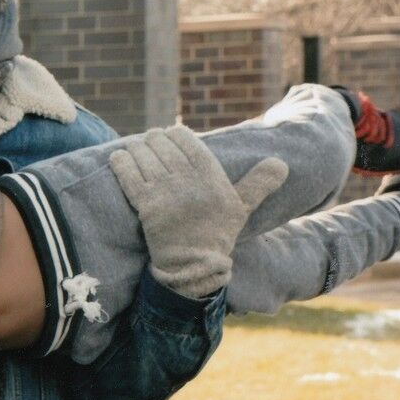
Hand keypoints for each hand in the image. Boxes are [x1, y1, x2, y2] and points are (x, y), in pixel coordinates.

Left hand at [111, 125, 287, 298]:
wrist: (193, 264)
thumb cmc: (217, 235)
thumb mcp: (243, 208)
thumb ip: (259, 183)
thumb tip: (281, 163)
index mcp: (211, 176)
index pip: (188, 141)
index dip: (175, 134)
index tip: (169, 134)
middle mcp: (188, 180)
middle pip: (163, 146)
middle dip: (154, 140)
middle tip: (150, 140)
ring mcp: (165, 192)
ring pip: (145, 157)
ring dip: (137, 148)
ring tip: (135, 147)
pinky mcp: (145, 206)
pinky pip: (128, 176)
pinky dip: (121, 163)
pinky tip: (118, 156)